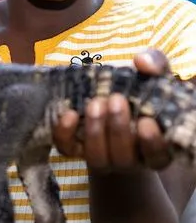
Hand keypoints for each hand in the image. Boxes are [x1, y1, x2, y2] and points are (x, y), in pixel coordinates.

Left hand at [53, 49, 172, 170]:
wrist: (111, 101)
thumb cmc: (138, 92)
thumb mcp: (152, 76)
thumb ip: (156, 65)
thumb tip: (142, 62)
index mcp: (155, 147)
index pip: (157, 156)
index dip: (151, 143)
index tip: (145, 122)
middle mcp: (130, 160)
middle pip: (124, 158)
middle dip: (118, 129)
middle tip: (115, 100)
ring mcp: (102, 158)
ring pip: (97, 158)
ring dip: (95, 130)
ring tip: (95, 103)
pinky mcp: (76, 150)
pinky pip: (68, 149)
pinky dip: (65, 134)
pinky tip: (69, 114)